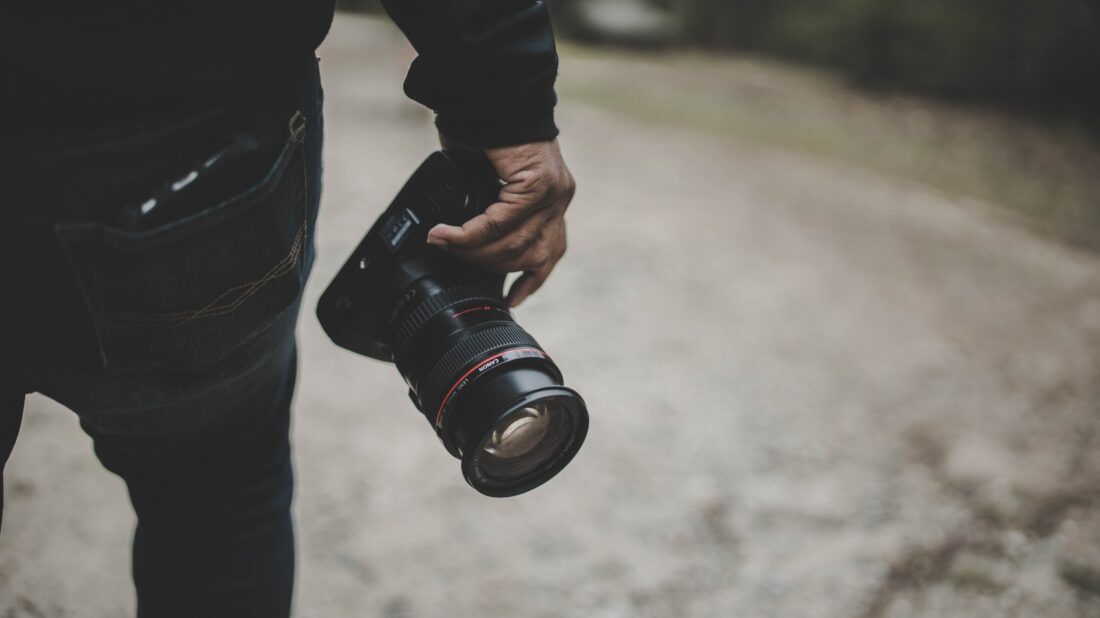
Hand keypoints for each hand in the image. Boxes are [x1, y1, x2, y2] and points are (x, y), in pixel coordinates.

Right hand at [427, 138, 575, 306]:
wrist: (488, 92)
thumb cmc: (482, 128)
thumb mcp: (488, 182)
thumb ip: (488, 211)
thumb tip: (465, 243)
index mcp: (554, 198)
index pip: (550, 252)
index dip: (531, 281)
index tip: (512, 301)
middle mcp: (560, 198)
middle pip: (529, 256)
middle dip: (486, 265)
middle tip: (452, 255)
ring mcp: (554, 193)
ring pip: (514, 246)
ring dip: (473, 251)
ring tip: (443, 243)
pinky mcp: (538, 186)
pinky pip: (499, 224)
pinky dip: (468, 234)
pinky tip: (445, 235)